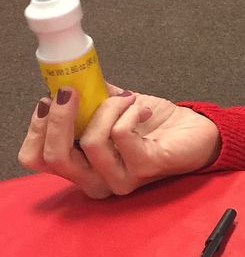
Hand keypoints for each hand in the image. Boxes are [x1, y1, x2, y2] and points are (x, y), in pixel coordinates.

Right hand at [18, 84, 220, 198]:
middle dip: (60, 116)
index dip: (36, 128)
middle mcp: (96, 180)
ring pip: (91, 143)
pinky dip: (128, 112)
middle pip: (56, 156)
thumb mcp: (112, 107)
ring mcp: (121, 179)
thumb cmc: (154, 123)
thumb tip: (68, 76)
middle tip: (71, 90)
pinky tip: (142, 109)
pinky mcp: (145, 169)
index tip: (49, 99)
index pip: (38, 159)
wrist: (196, 131)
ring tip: (127, 99)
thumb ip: (88, 98)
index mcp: (81, 166)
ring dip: (107, 109)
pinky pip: (121, 135)